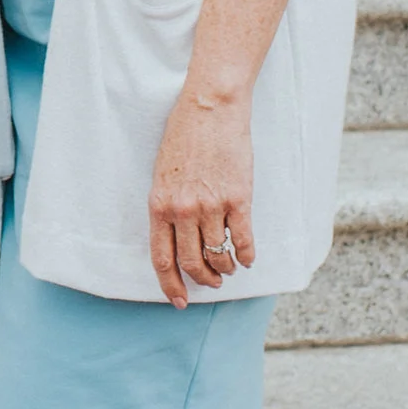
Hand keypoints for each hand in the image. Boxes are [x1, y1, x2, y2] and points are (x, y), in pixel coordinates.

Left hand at [147, 85, 254, 307]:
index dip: (170, 284)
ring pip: (219, 256)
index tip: (178, 299)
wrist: (210, 108)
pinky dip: (247, 255)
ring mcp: (211, 206)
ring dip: (225, 269)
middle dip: (202, 280)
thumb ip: (168, 206)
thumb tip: (177, 237)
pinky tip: (248, 258)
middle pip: (192, 263)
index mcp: (159, 205)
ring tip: (229, 268)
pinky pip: (243, 240)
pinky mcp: (238, 198)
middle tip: (211, 283)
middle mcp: (183, 210)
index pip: (162, 258)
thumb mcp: (163, 175)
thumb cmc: (184, 136)